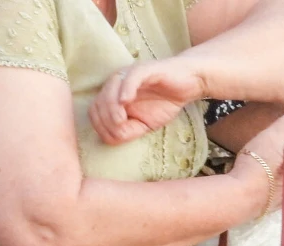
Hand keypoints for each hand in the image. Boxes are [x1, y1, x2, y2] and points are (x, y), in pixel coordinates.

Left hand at [89, 57, 205, 145]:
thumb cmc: (166, 101)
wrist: (188, 83)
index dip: (101, 127)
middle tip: (121, 129)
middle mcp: (116, 83)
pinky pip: (129, 79)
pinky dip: (125, 91)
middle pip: (99, 104)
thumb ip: (129, 129)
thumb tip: (112, 138)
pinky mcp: (144, 70)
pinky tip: (126, 102)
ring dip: (112, 110)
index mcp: (113, 95)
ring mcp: (129, 75)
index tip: (117, 136)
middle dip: (107, 121)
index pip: (95, 111)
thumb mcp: (145, 123)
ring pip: (109, 93)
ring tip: (122, 120)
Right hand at [232, 111, 283, 215]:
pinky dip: (275, 174)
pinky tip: (263, 174)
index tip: (276, 129)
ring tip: (263, 158)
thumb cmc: (257, 163)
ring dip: (280, 159)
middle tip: (267, 142)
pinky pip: (282, 180)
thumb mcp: (271, 137)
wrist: (244, 197)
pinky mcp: (281, 198)